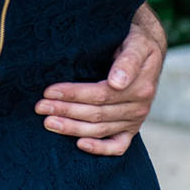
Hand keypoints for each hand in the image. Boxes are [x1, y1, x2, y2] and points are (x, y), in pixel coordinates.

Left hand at [34, 4, 166, 155]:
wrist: (149, 48)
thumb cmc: (136, 40)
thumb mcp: (137, 43)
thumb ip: (129, 60)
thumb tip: (117, 82)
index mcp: (140, 86)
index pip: (100, 94)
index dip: (73, 94)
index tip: (49, 91)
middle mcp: (139, 106)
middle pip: (97, 113)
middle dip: (66, 110)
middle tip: (40, 107)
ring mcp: (135, 119)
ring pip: (101, 130)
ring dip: (73, 128)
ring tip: (48, 122)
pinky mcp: (132, 129)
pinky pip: (118, 146)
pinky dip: (100, 149)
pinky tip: (79, 144)